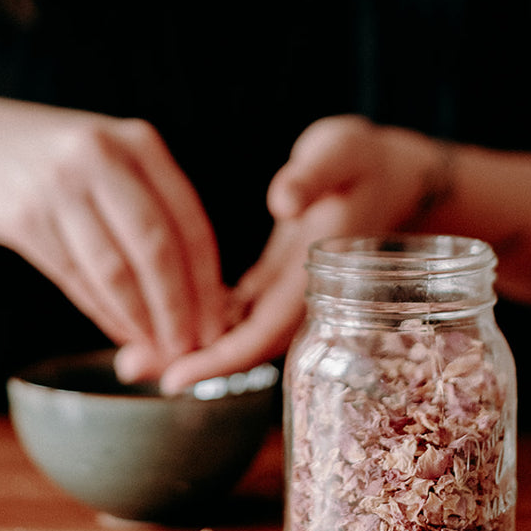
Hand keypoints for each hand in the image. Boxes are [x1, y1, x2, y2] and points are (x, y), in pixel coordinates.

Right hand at [0, 95, 228, 370]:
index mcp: (139, 141)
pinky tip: (118, 331)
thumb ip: (151, 207)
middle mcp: (102, 157)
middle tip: (190, 349)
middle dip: (177, 308)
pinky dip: (101, 311)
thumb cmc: (56, 160)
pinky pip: (74, 276)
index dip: (207, 281)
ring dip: (138, 319)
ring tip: (155, 350)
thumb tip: (196, 293)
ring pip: (114, 270)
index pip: (190, 222)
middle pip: (156, 248)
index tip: (218, 324)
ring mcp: (60, 185)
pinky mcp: (25, 215)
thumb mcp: (110, 158)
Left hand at [153, 115, 445, 392]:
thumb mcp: (342, 153)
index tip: (180, 376)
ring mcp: (288, 289)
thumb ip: (313, 175)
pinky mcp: (277, 278)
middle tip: (135, 368)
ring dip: (191, 344)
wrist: (395, 175)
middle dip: (192, 359)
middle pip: (245, 342)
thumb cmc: (364, 159)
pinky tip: (164, 319)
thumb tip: (283, 200)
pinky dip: (204, 318)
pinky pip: (237, 310)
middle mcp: (301, 291)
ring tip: (134, 354)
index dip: (225, 357)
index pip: (267, 329)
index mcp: (316, 270)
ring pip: (237, 330)